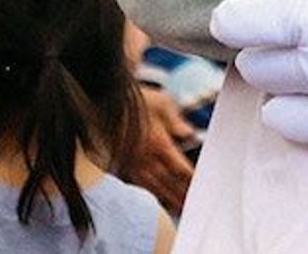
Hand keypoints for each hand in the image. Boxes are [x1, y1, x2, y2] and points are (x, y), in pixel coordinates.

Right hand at [126, 86, 194, 215]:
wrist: (106, 101)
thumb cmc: (136, 100)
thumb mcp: (162, 102)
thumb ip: (177, 121)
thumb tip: (190, 134)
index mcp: (159, 143)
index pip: (179, 168)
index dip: (191, 179)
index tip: (201, 185)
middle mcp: (146, 158)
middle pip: (168, 182)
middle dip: (182, 194)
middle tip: (194, 203)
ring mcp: (133, 164)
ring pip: (154, 187)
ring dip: (168, 199)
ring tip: (180, 207)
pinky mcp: (123, 164)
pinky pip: (138, 185)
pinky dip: (149, 193)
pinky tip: (156, 198)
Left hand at [212, 0, 307, 144]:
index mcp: (306, 16)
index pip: (244, 23)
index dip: (230, 19)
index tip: (226, 17)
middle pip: (258, 63)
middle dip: (255, 47)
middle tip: (265, 35)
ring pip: (279, 92)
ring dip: (272, 78)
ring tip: (277, 64)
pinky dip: (290, 119)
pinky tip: (279, 113)